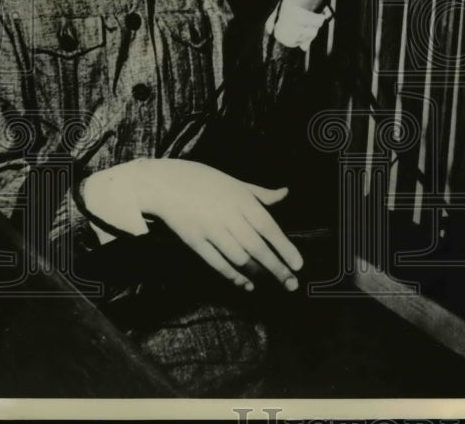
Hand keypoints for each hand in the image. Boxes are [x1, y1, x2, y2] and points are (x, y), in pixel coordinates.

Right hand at [117, 159, 303, 292]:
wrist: (165, 183)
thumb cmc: (205, 180)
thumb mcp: (236, 183)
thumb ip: (262, 194)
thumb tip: (286, 193)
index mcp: (242, 200)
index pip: (269, 228)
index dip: (285, 248)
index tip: (299, 264)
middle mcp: (228, 217)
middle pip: (257, 248)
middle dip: (277, 268)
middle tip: (292, 284)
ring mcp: (210, 231)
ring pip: (239, 259)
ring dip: (258, 273)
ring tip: (272, 282)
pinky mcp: (195, 243)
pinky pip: (218, 264)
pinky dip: (234, 276)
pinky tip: (247, 284)